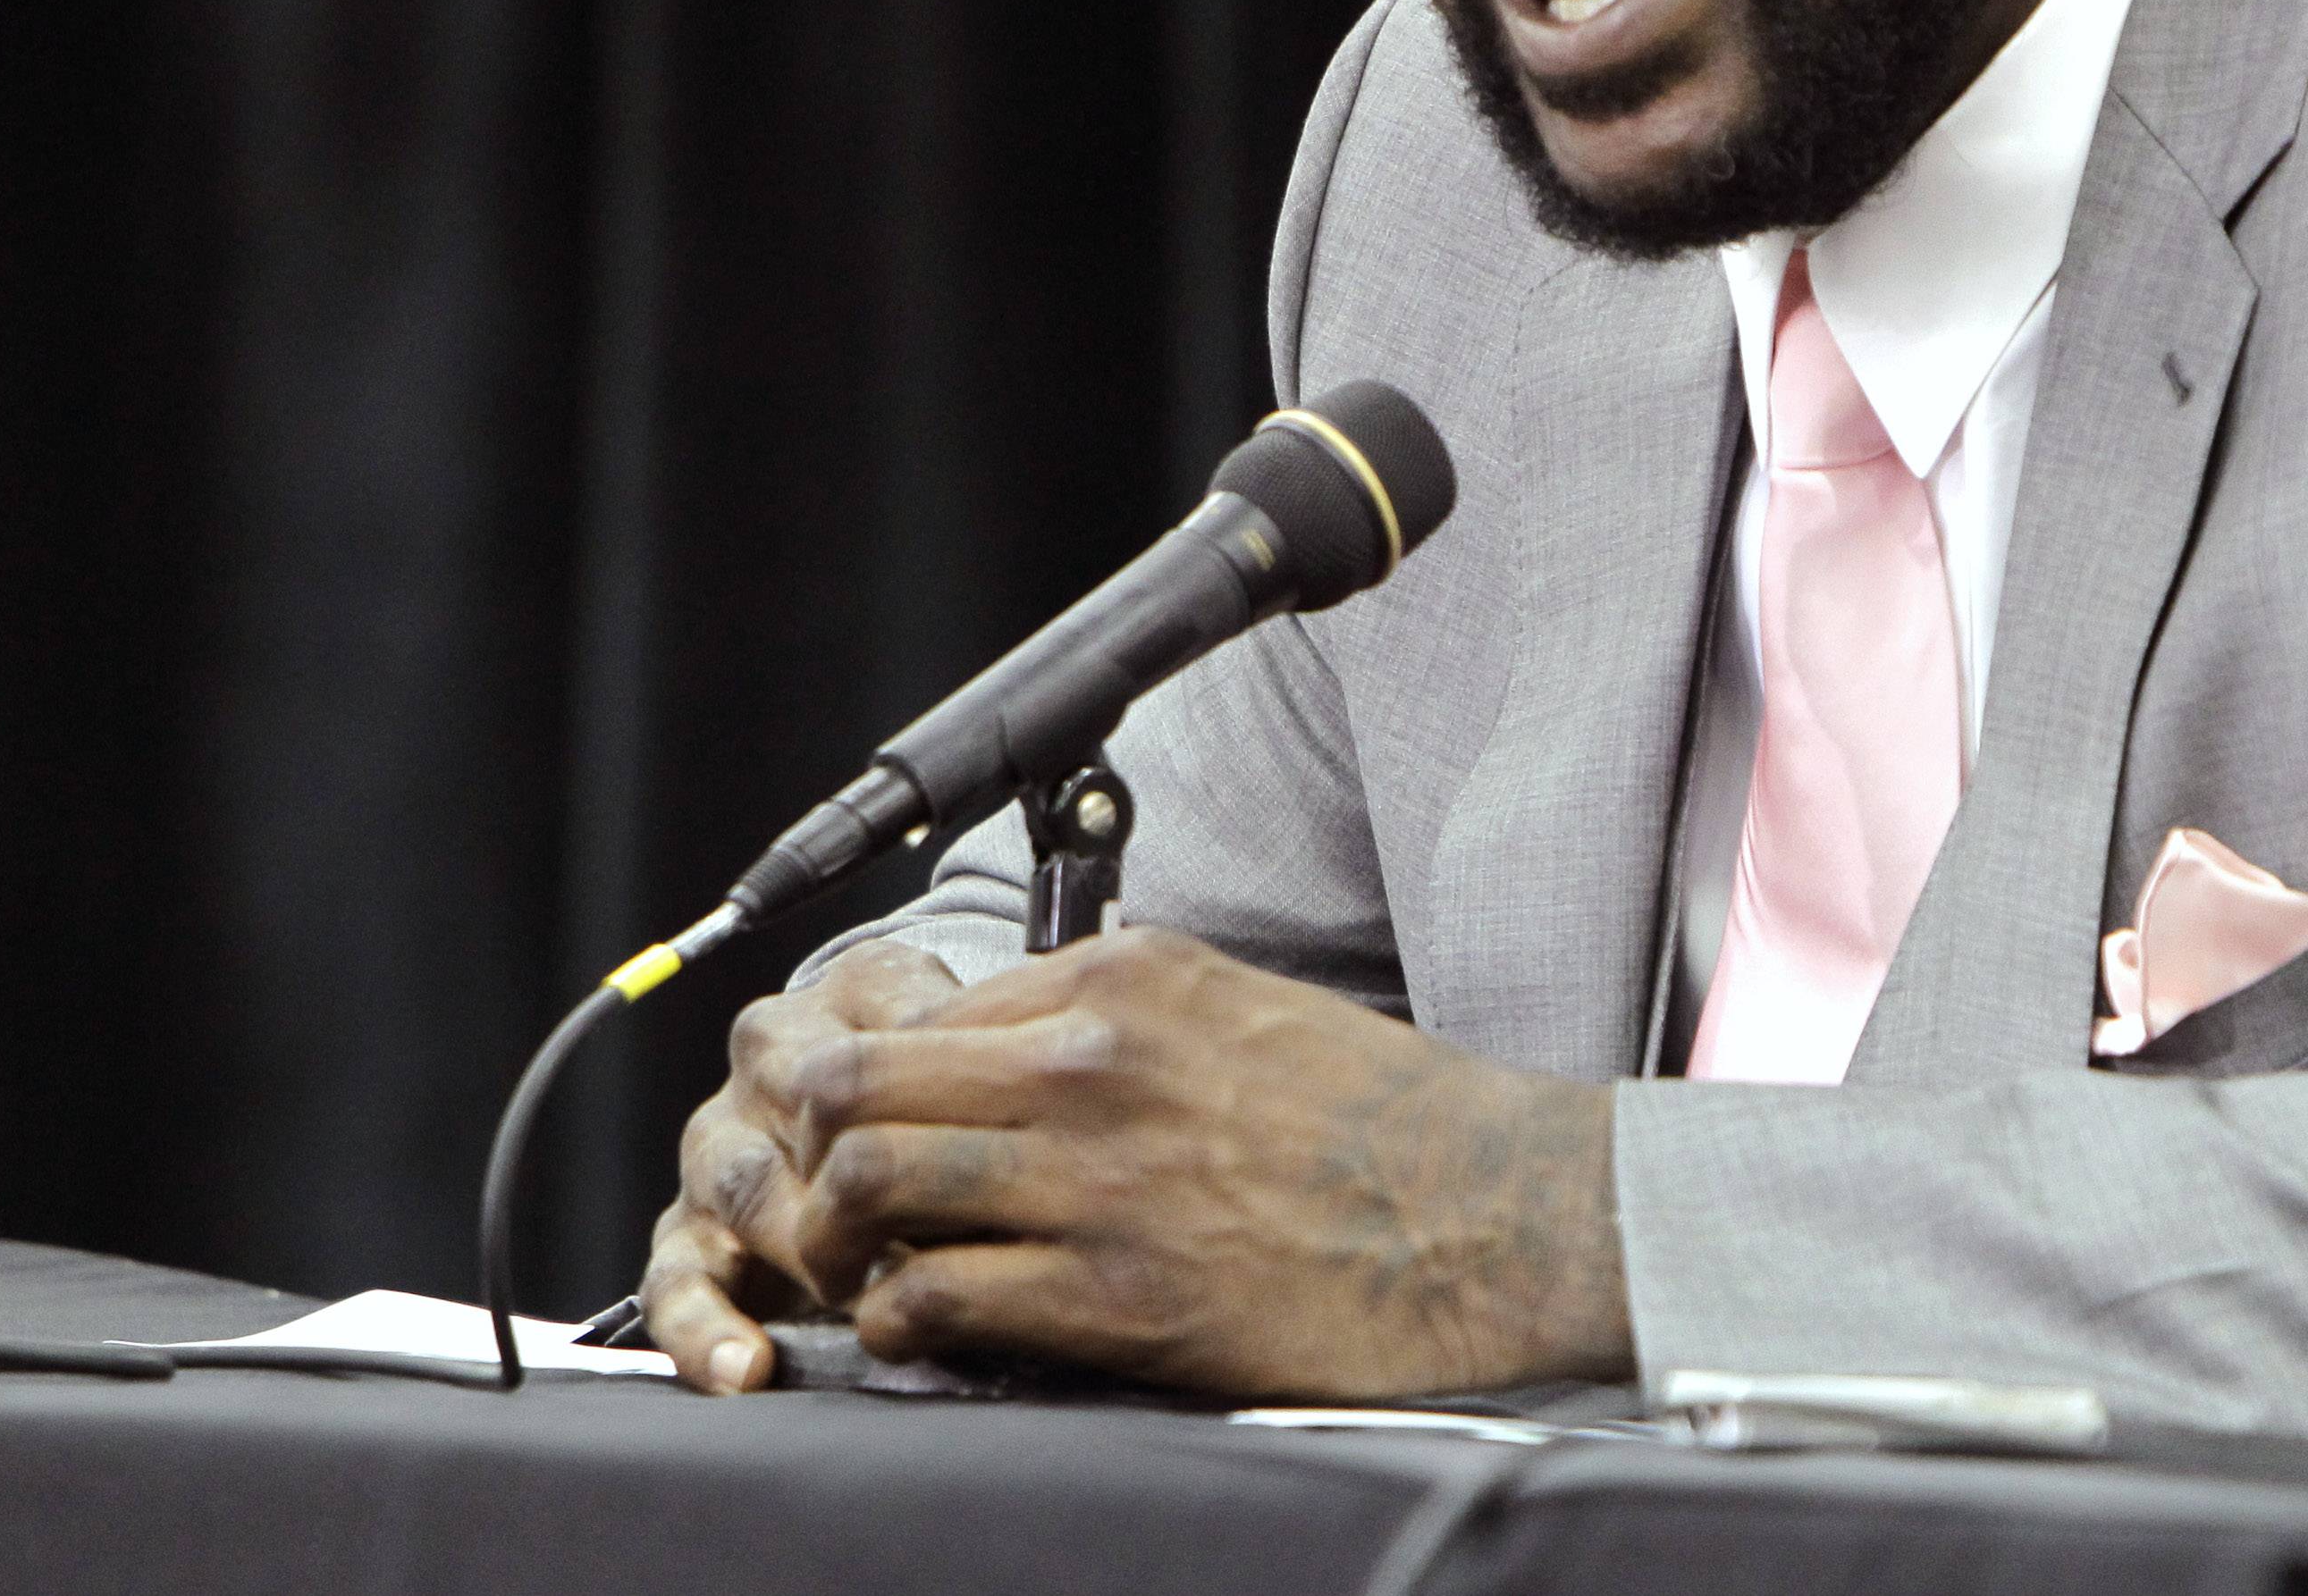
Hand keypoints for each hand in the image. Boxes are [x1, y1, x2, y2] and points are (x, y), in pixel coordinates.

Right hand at [643, 939, 961, 1391]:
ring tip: (849, 1293)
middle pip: (804, 1104)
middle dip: (865, 1173)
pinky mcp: (688, 1231)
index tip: (977, 1144)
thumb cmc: (961, 1098)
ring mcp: (723, 1143)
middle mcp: (774, 1058)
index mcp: (854, 997)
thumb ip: (997, 1072)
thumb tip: (1040, 1131)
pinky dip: (703, 1328)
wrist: (885, 1124)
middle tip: (925, 1230)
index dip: (925, 1099)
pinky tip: (744, 1367)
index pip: (887, 1032)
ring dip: (803, 1245)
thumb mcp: (987, 1056)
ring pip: (745, 1185)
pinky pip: (674, 1278)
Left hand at [779, 924, 1632, 1398]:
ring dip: (845, 1238)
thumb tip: (1001, 1040)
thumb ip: (1112, 1012)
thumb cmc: (1379, 1116)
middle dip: (815, 1148)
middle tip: (830, 1198)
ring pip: (868, 1188)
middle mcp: (1091, 1063)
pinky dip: (904, 1321)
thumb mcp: (1237, 1003)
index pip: (912, 1011)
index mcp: (1121, 981)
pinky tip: (936, 1324)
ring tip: (875, 1268)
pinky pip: (934, 1302)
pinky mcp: (1116, 1297)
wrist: (1492, 1210)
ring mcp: (1097, 1180)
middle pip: (854, 1086)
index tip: (864, 1125)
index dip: (865, 1078)